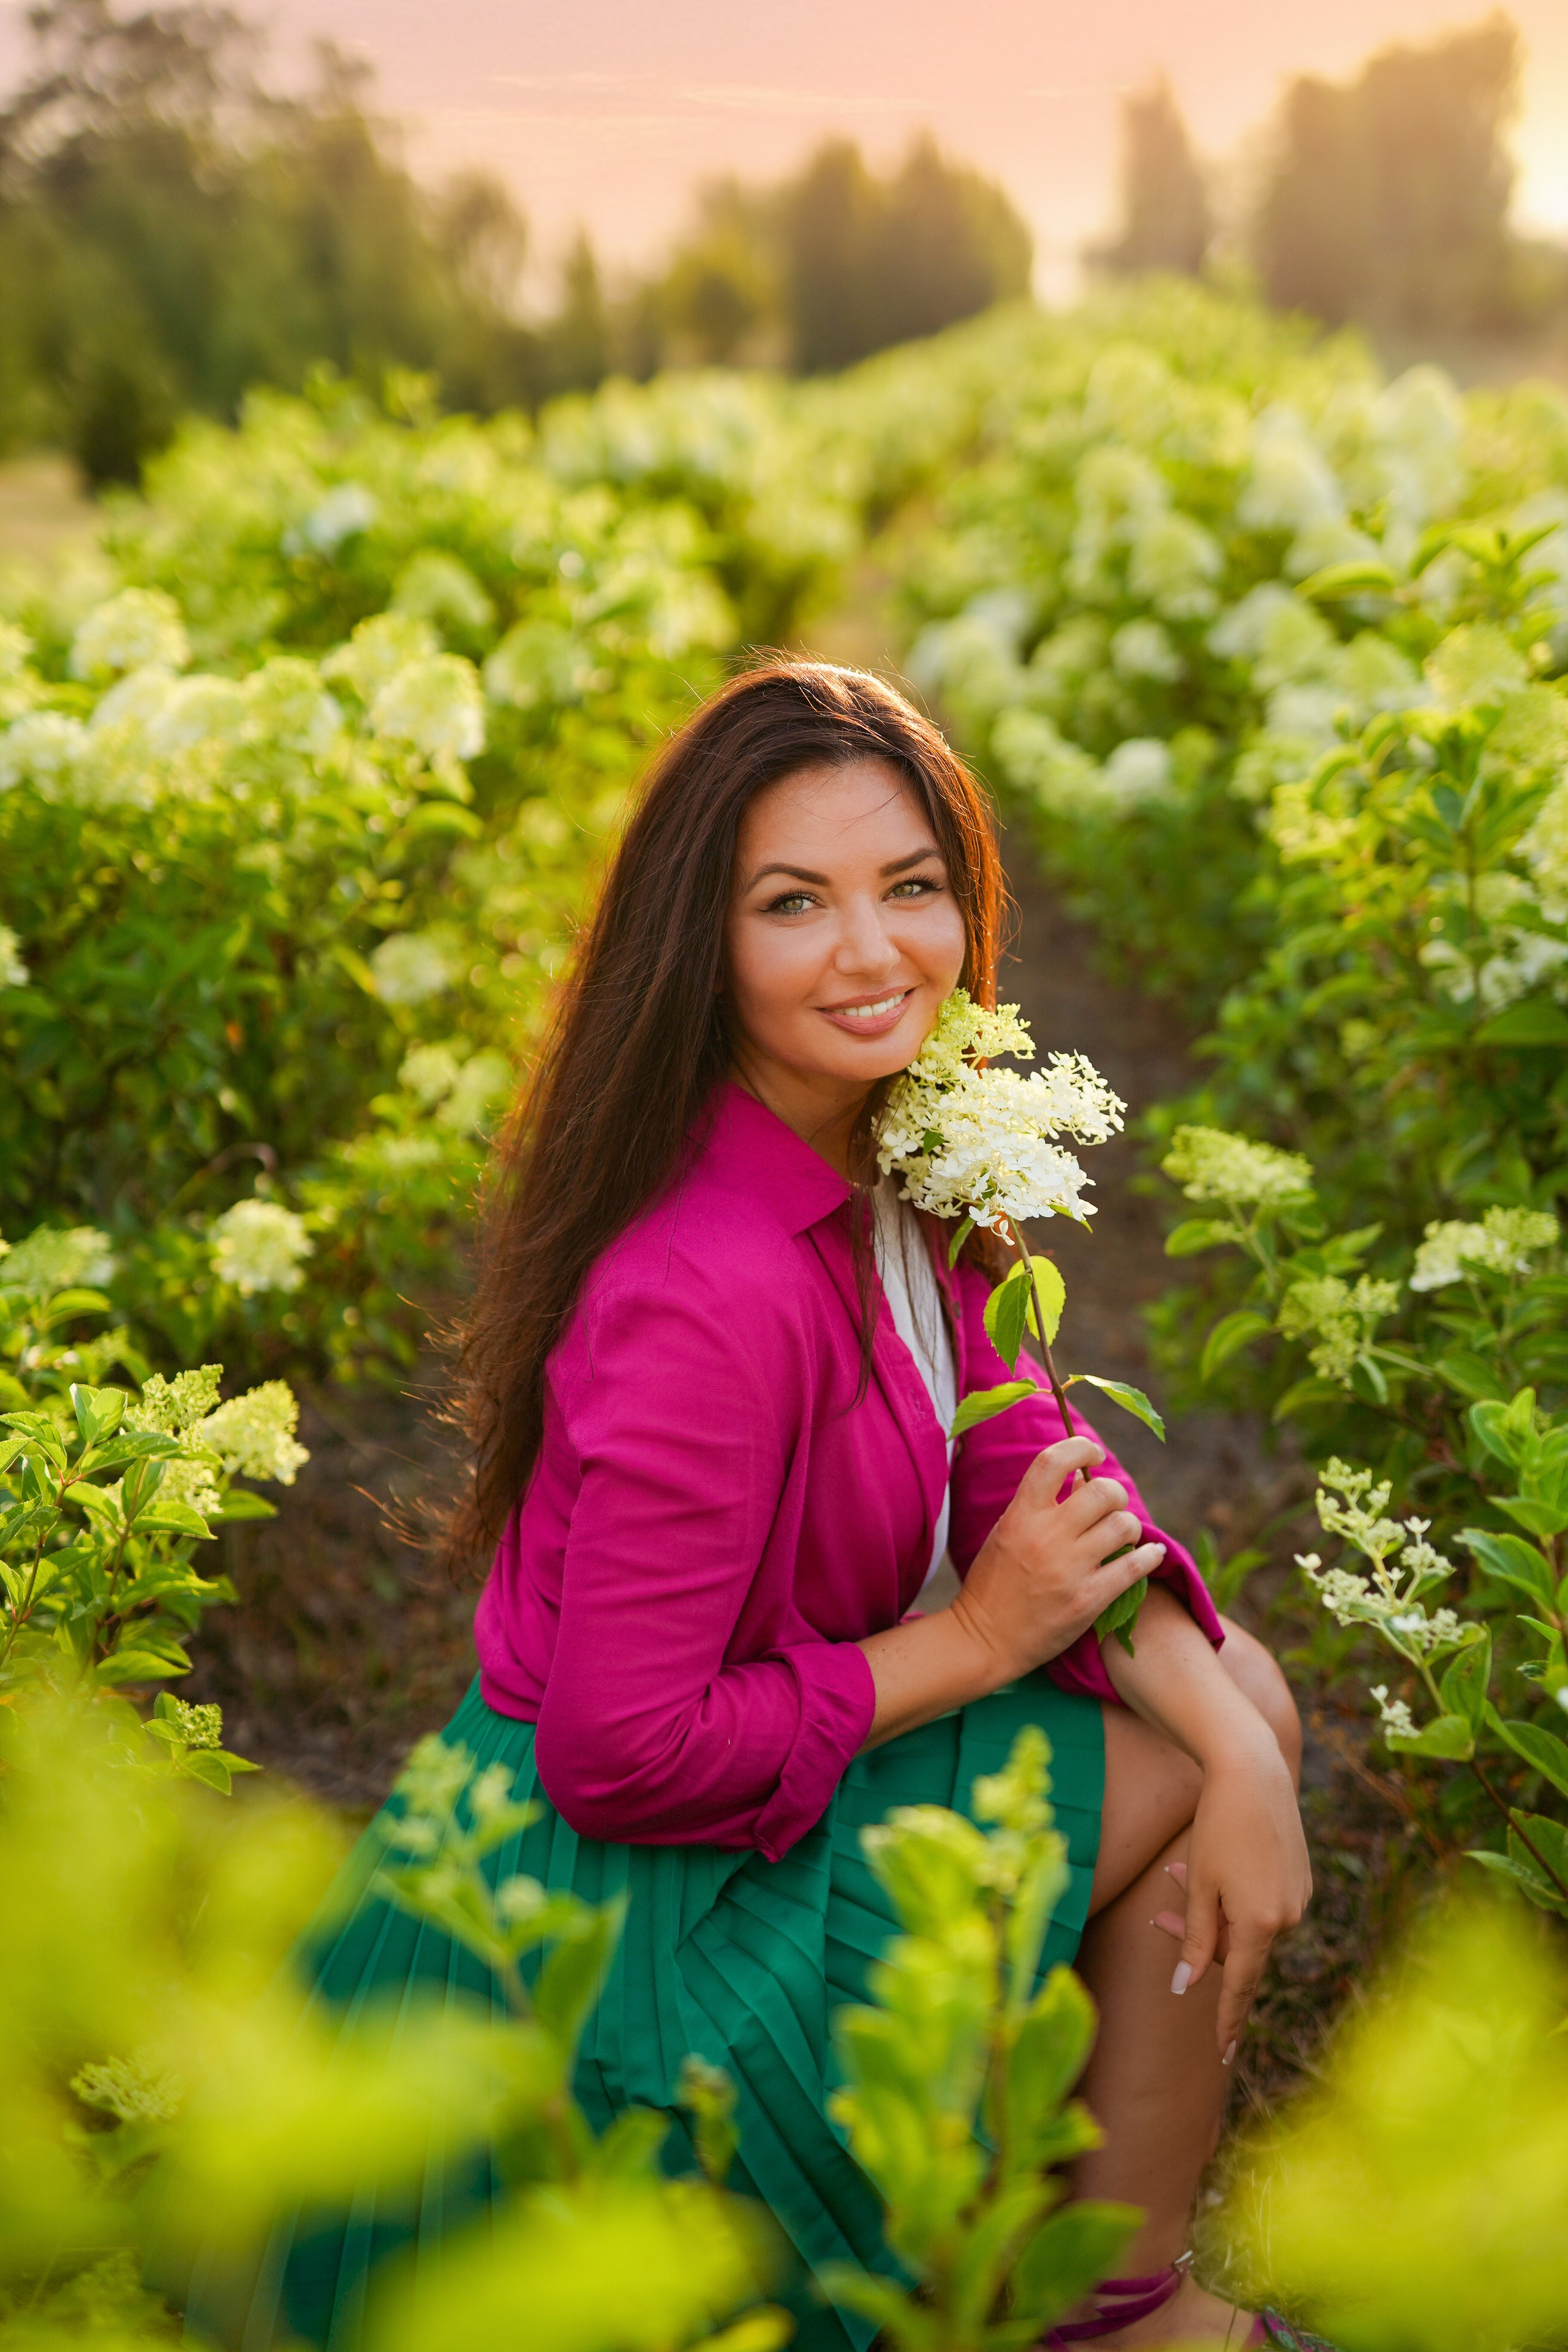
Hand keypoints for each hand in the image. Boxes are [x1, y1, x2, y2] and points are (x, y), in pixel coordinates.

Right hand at [948, 1435, 1166, 1686]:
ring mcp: (1068, 1569)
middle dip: (1114, 1493)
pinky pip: (1134, 1567)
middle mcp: (1046, 1537)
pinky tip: (1152, 1554)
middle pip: (1102, 1492)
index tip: (1093, 1454)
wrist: (984, 1640)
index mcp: (1020, 1516)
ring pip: (1123, 1526)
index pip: (1053, 1461)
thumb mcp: (1009, 1534)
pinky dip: (1150, 1555)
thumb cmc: (994, 1583)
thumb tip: (1084, 1479)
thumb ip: (1042, 1506)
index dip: (1079, 1447)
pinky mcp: (1087, 1600)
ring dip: (1128, 1526)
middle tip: (1110, 1506)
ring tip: (1122, 1535)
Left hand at [1154, 1738, 1312, 2058]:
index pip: (1239, 1987)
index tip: (1222, 2056)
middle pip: (1235, 1949)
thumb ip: (1193, 1940)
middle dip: (1196, 1939)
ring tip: (1173, 1873)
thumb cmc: (1218, 1827)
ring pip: (1245, 1923)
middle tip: (1155, 1916)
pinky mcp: (1299, 1877)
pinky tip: (1205, 1863)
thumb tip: (1187, 1988)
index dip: (1228, 2021)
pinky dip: (1232, 1894)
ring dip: (1210, 1910)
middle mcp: (1287, 1918)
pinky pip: (1260, 1902)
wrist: (1253, 1771)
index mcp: (1260, 1926)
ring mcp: (1297, 1897)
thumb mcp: (1198, 1886)